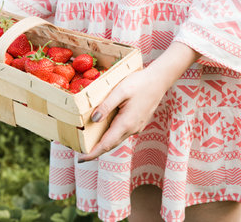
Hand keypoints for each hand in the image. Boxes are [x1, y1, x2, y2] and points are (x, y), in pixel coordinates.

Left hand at [78, 42, 199, 161]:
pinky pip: (122, 133)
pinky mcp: (138, 123)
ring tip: (89, 145)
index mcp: (126, 123)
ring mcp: (137, 127)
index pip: (106, 144)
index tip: (80, 159)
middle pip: (111, 145)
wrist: (159, 80)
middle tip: (81, 155)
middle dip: (96, 151)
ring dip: (104, 144)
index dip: (93, 153)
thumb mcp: (120, 91)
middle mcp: (132, 129)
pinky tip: (104, 132)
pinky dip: (111, 136)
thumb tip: (94, 119)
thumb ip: (106, 106)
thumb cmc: (139, 83)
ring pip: (117, 139)